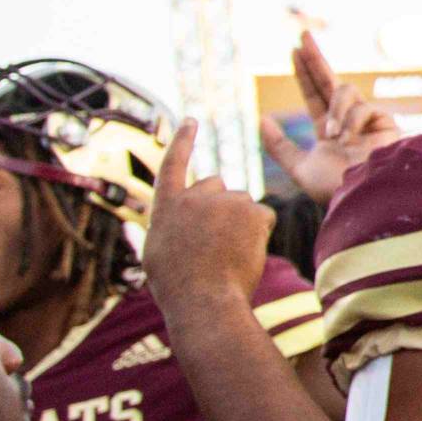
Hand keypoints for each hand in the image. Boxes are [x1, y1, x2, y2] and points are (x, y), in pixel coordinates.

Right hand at [142, 122, 271, 315]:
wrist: (203, 300)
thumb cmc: (178, 287)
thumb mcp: (158, 252)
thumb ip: (168, 226)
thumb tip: (173, 219)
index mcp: (167, 206)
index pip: (174, 164)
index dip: (183, 141)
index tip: (190, 120)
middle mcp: (195, 196)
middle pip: (216, 184)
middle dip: (220, 204)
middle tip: (216, 240)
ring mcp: (225, 201)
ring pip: (241, 204)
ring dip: (240, 223)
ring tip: (228, 254)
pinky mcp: (253, 211)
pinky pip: (263, 217)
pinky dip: (260, 233)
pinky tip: (247, 253)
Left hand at [261, 33, 403, 204]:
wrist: (364, 199)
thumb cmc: (334, 188)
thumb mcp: (298, 168)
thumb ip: (279, 146)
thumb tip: (262, 117)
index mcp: (328, 130)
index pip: (314, 94)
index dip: (304, 73)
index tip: (294, 51)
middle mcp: (348, 121)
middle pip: (329, 80)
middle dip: (315, 58)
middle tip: (302, 34)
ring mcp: (367, 120)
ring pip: (345, 91)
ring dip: (334, 110)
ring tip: (332, 136)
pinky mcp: (386, 122)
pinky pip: (362, 107)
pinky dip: (350, 123)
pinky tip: (349, 141)